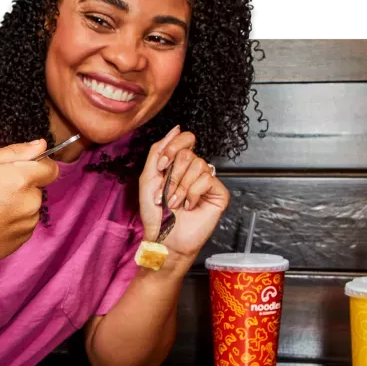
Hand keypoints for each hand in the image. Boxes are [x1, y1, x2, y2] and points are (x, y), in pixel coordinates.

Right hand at [0, 139, 58, 268]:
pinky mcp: (24, 238)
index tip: (18, 170)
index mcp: (22, 179)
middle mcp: (32, 201)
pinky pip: (24, 223)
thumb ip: (15, 152)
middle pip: (37, 188)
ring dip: (17, 204)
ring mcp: (29, 222)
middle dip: (21, 186)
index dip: (37, 167)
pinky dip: (12, 221)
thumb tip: (41, 145)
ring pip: (30, 206)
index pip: (51, 169)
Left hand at [139, 126, 229, 259]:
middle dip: (172, 176)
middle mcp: (194, 170)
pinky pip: (207, 179)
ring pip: (198, 165)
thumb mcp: (148, 178)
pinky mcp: (218, 193)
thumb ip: (159, 151)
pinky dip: (193, 194)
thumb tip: (177, 128)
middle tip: (166, 194)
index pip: (185, 139)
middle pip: (188, 154)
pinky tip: (189, 206)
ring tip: (175, 203)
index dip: (173, 148)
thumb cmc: (155, 213)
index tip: (162, 166)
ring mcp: (207, 181)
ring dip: (180, 188)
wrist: (164, 237)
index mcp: (178, 164)